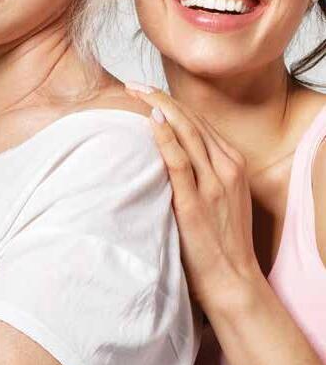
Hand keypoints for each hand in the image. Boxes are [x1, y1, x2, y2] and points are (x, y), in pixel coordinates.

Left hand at [123, 83, 262, 311]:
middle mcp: (226, 168)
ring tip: (134, 92)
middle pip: (190, 120)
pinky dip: (166, 139)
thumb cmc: (218, 238)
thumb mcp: (218, 195)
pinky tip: (150, 121)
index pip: (197, 121)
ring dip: (158, 108)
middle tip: (131, 84)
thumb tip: (163, 147)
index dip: (169, 101)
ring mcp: (213, 185)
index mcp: (232, 163)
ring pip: (187, 133)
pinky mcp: (195, 204)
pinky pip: (180, 163)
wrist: (233, 280)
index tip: (144, 90)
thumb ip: (198, 170)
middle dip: (159, 97)